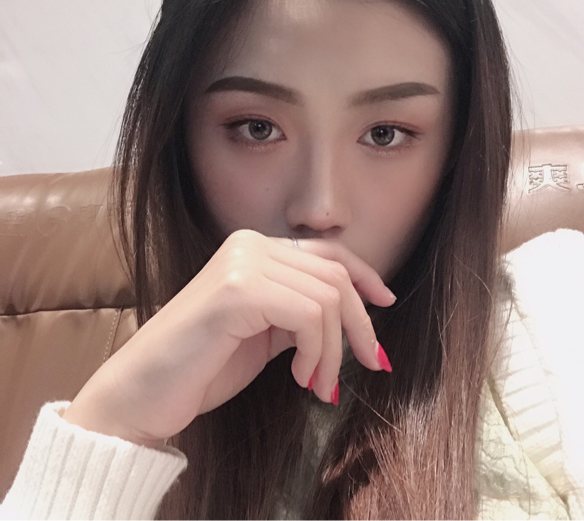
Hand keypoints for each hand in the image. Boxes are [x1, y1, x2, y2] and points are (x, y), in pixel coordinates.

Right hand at [63, 229, 394, 448]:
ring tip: (317, 382)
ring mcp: (242, 263)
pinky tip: (299, 378)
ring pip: (326, 298)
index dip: (364, 276)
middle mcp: (249, 245)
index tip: (385, 303)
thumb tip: (357, 312)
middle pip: (335, 276)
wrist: (143, 393)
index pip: (327, 253)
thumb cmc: (203, 365)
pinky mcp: (238, 290)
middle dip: (359, 325)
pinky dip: (317, 353)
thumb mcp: (267, 331)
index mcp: (254, 249)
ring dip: (333, 350)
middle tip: (366, 363)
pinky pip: (308, 316)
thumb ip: (301, 311)